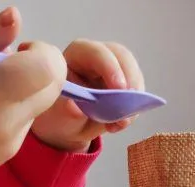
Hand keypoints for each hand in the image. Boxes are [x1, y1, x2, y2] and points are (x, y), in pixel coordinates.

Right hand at [0, 7, 66, 186]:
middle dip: (39, 68)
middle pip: (54, 87)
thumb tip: (14, 17)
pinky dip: (14, 108)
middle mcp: (9, 124)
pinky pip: (26, 121)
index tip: (16, 51)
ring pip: (41, 104)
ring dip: (24, 89)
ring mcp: (13, 143)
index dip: (41, 51)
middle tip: (2, 66)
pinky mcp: (10, 153)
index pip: (48, 69)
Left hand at [29, 40, 145, 151]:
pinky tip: (120, 124)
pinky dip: (133, 109)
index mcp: (76, 56)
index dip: (110, 67)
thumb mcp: (58, 115)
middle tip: (130, 106)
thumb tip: (76, 108)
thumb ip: (65, 110)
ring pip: (133, 74)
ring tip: (121, 123)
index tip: (120, 88)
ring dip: (134, 99)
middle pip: (122, 57)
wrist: (68, 126)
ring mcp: (114, 68)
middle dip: (130, 80)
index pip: (96, 52)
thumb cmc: (59, 115)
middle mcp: (98, 57)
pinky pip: (137, 91)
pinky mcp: (126, 83)